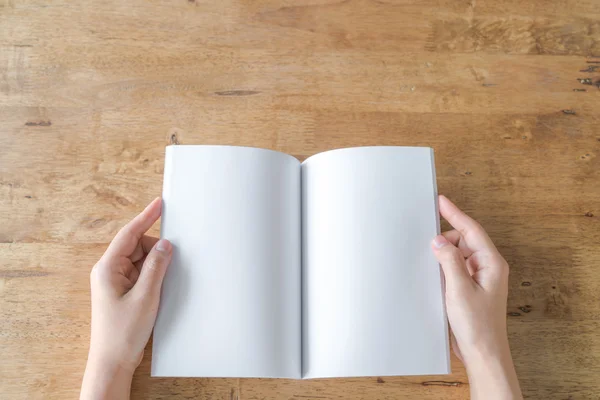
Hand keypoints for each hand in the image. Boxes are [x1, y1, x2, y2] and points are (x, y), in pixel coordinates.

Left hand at [80, 198, 171, 399]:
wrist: (113, 361)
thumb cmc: (123, 333)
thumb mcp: (145, 297)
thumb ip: (156, 267)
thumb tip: (166, 245)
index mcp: (107, 268)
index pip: (129, 234)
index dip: (146, 217)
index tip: (159, 204)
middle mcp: (109, 271)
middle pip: (137, 246)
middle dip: (156, 249)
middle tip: (174, 257)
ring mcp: (116, 281)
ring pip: (141, 259)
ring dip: (156, 263)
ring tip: (165, 279)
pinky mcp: (124, 291)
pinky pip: (142, 272)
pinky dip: (154, 273)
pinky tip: (163, 282)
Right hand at [431, 195, 521, 399]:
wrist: (483, 352)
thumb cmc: (477, 325)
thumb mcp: (459, 289)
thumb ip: (448, 260)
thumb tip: (438, 240)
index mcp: (491, 263)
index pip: (471, 229)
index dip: (455, 213)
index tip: (441, 201)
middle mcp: (487, 267)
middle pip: (464, 240)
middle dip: (446, 237)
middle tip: (426, 237)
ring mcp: (479, 278)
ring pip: (459, 254)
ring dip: (444, 252)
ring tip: (428, 255)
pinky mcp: (470, 288)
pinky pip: (456, 267)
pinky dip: (444, 265)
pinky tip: (433, 269)